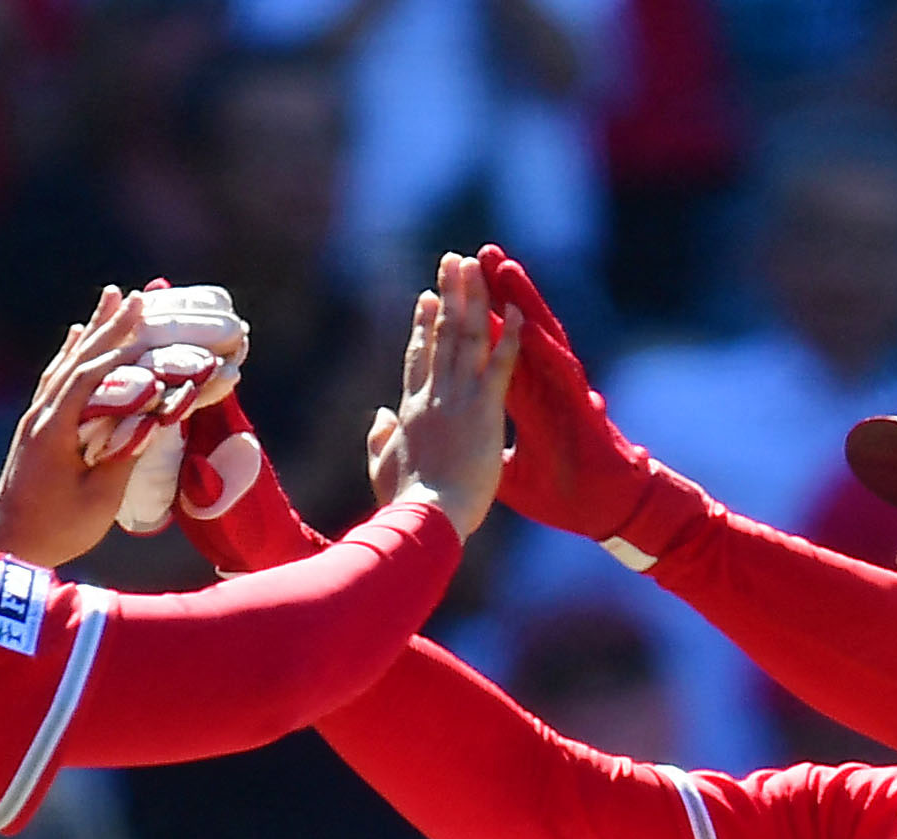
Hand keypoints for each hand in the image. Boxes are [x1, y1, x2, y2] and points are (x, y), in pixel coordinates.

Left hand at [0, 289, 164, 567]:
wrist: (8, 542)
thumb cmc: (57, 528)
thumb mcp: (100, 499)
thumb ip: (125, 455)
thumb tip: (153, 419)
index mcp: (57, 428)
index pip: (92, 375)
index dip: (119, 344)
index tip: (143, 315)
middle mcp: (43, 414)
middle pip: (78, 359)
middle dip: (108, 325)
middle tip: (133, 294)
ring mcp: (37, 418)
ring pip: (67, 364)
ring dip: (91, 332)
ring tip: (109, 301)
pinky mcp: (38, 427)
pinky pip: (57, 380)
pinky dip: (71, 355)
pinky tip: (77, 337)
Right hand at [363, 253, 512, 538]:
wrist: (425, 518)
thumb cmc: (404, 504)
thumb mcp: (381, 467)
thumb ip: (380, 437)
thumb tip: (381, 415)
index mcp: (412, 410)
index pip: (419, 358)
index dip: (423, 326)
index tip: (428, 297)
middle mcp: (434, 395)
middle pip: (441, 334)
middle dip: (448, 294)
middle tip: (452, 261)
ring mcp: (458, 399)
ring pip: (467, 338)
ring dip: (472, 299)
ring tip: (474, 266)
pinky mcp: (484, 411)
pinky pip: (500, 365)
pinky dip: (510, 336)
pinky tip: (516, 311)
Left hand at [475, 245, 665, 541]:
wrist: (602, 513)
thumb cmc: (564, 496)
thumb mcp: (506, 474)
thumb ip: (483, 449)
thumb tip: (459, 445)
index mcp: (515, 403)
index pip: (482, 353)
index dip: (463, 323)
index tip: (439, 292)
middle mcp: (536, 387)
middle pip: (506, 332)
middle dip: (487, 295)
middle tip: (468, 258)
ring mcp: (557, 393)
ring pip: (536, 336)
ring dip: (520, 300)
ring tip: (501, 265)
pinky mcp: (577, 407)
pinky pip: (560, 369)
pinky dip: (545, 344)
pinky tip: (531, 319)